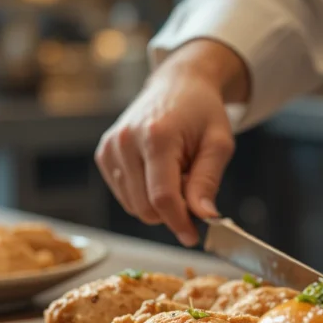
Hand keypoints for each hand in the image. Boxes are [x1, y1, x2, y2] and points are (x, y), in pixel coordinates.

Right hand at [94, 40, 248, 245]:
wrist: (178, 84)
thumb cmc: (202, 112)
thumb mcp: (218, 144)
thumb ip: (208, 182)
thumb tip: (205, 217)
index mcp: (156, 137)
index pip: (163, 198)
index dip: (179, 223)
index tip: (193, 238)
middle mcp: (126, 142)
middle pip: (145, 207)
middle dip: (173, 211)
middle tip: (192, 189)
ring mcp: (110, 148)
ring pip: (134, 206)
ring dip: (159, 203)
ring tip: (176, 173)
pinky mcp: (103, 154)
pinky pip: (125, 196)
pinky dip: (145, 195)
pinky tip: (158, 172)